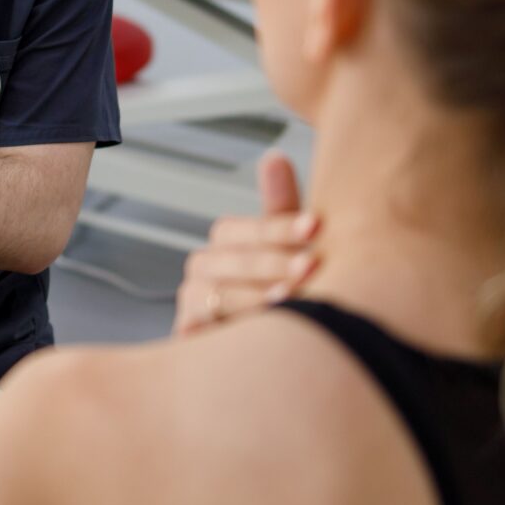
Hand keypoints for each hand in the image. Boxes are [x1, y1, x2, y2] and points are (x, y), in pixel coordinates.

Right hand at [174, 151, 318, 336]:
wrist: (267, 347)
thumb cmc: (281, 288)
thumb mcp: (287, 247)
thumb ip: (280, 207)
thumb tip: (274, 157)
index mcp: (226, 240)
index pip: (247, 228)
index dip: (282, 227)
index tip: (315, 226)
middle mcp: (204, 267)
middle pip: (233, 260)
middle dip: (276, 263)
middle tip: (312, 266)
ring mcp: (193, 300)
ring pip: (219, 294)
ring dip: (258, 296)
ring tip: (294, 299)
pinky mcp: (189, 335)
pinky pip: (204, 328)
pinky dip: (232, 328)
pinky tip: (262, 329)